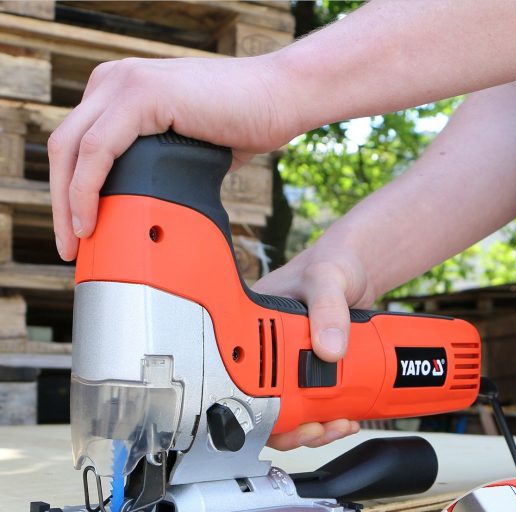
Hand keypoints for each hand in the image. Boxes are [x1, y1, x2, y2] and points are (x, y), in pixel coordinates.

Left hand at [48, 55, 296, 260]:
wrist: (280, 99)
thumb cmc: (241, 125)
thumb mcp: (185, 154)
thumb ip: (158, 171)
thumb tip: (147, 214)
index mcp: (119, 96)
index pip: (75, 149)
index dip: (68, 195)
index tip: (79, 236)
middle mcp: (114, 83)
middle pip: (63, 150)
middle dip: (60, 203)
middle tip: (70, 248)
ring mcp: (125, 84)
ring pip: (72, 150)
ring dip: (68, 202)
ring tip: (79, 241)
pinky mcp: (142, 93)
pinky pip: (98, 149)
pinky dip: (88, 189)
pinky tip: (93, 218)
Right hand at [254, 241, 375, 450]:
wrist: (359, 270)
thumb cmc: (332, 264)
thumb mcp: (328, 279)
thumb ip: (329, 309)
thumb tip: (328, 350)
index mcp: (253, 325)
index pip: (241, 376)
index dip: (256, 408)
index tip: (281, 420)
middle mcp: (268, 350)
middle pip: (265, 406)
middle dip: (292, 429)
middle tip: (316, 430)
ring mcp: (292, 364)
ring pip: (293, 412)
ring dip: (316, 428)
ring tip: (338, 425)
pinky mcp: (315, 372)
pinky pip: (317, 404)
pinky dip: (332, 417)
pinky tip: (348, 416)